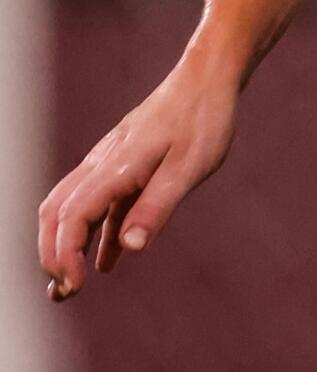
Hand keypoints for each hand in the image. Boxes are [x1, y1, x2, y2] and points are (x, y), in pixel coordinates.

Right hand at [38, 50, 239, 300]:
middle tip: (63, 293)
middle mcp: (102, 164)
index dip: (64, 255)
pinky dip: (94, 233)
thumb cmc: (203, 120)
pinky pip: (99, 203)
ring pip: (70, 208)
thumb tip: (132, 246)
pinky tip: (108, 260)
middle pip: (56, 214)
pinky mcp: (123, 164)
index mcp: (114, 167)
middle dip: (52, 255)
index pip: (71, 217)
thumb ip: (158, 205)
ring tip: (71, 285)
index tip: (74, 287)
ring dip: (65, 246)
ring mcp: (109, 163)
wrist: (208, 78)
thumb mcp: (189, 166)